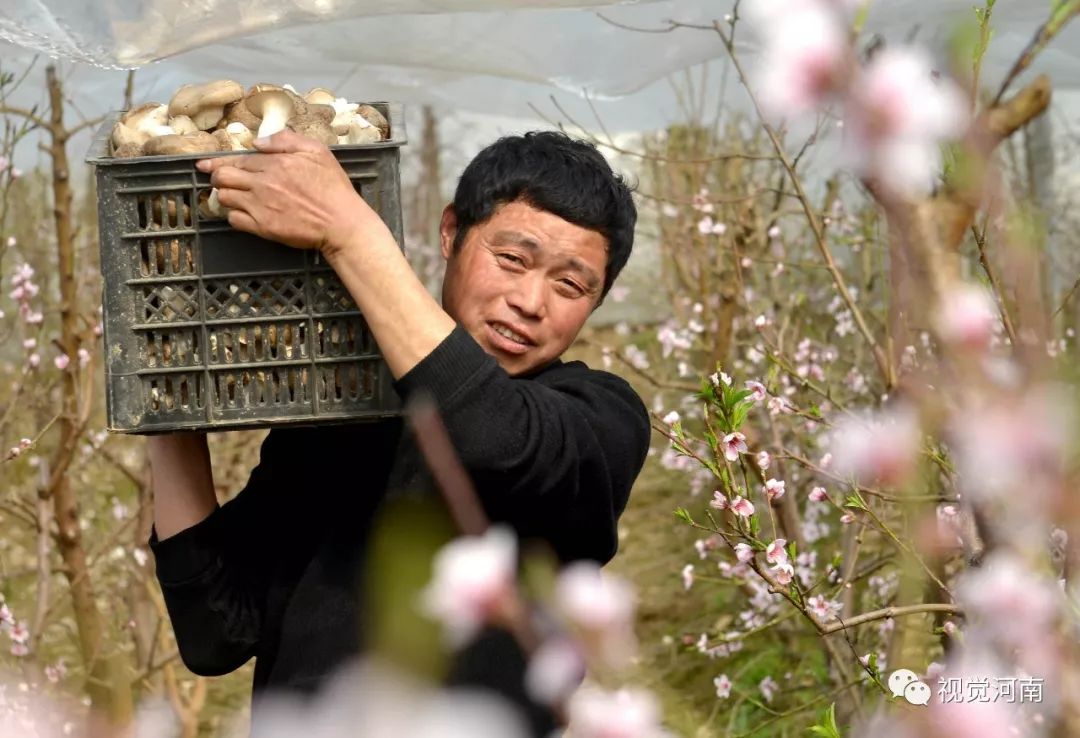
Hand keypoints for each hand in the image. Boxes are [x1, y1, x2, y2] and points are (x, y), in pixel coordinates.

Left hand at [196, 130, 391, 255]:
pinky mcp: (263, 228)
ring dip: (226, 196)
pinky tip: (244, 214)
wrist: (341, 223)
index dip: (218, 162)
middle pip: (223, 177)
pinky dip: (234, 216)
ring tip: (234, 196)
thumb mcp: (317, 152)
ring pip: (225, 198)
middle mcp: (263, 184)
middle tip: (222, 180)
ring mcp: (261, 207)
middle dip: (218, 177)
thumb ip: (287, 140)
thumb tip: (258, 142)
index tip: (204, 164)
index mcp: (275, 163)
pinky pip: (234, 220)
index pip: (237, 160)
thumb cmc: (333, 187)